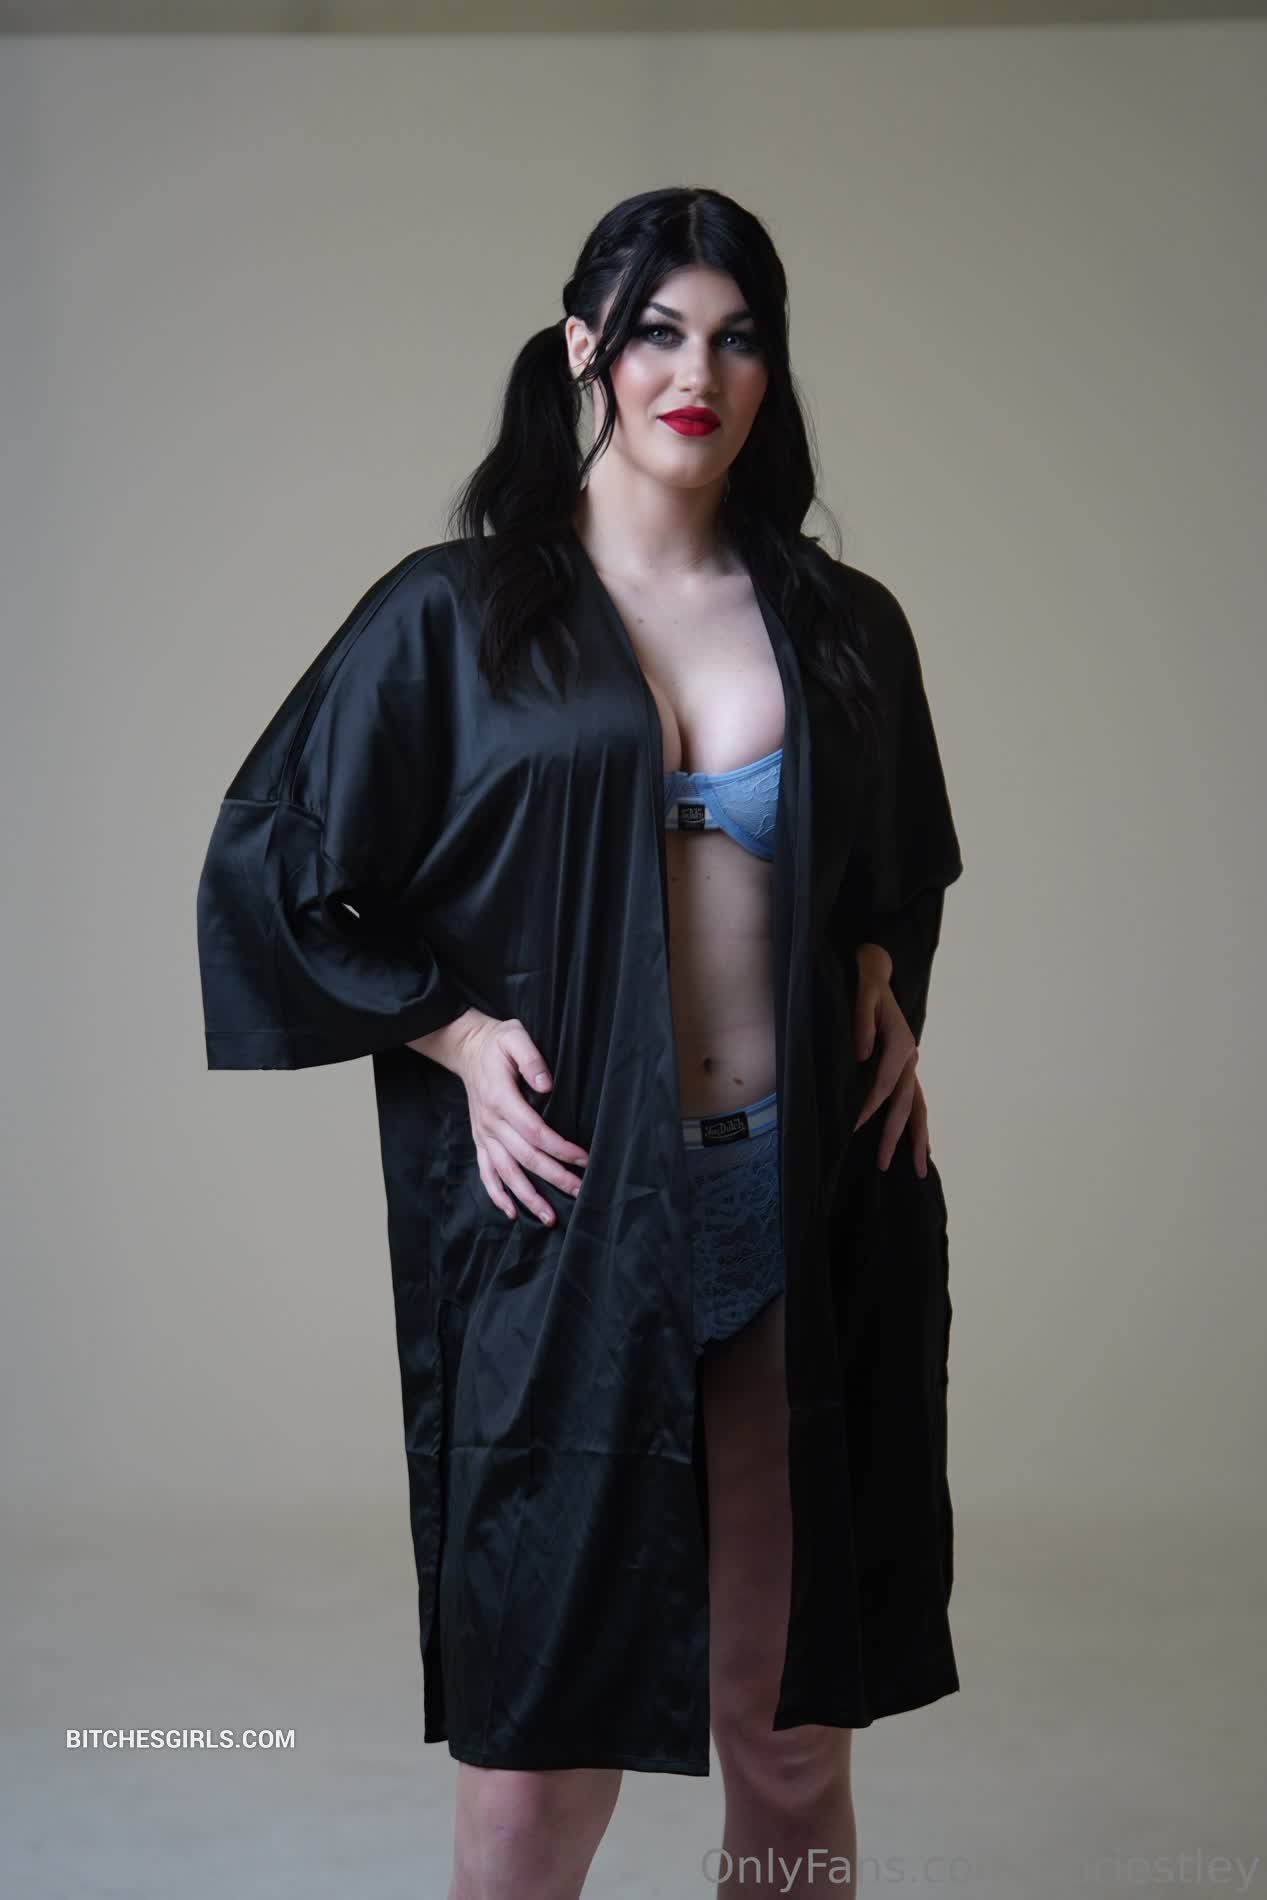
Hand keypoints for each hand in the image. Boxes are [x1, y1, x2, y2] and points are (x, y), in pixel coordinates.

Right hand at [451, 1015, 589, 1225]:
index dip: (559, 1148)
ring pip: (506, 1172)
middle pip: (525, 1157)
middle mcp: (491, 1122)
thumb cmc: (498, 1044)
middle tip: (579, 1192)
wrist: (468, 1050)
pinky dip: (497, 1194)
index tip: (583, 1158)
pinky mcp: (480, 1140)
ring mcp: (484, 1135)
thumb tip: (547, 1085)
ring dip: (527, 1197)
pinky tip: (512, 1212)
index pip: (534, 1131)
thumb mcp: (515, 1037)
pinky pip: (486, 1172)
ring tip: (549, 1217)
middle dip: (554, 1177)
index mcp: (501, 1099)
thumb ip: (531, 1058)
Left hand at [852, 965, 930, 1177]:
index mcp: (900, 1044)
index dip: (869, 1107)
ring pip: (918, 1107)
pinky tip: (919, 1145)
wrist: (874, 972)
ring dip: (917, 1138)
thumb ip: (861, 1022)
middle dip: (897, 1136)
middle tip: (885, 1164)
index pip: (884, 1084)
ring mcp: (910, 1064)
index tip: (853, 1128)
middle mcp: (910, 1057)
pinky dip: (915, 1124)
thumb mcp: (861, 994)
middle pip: (907, 1104)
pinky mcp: (904, 1067)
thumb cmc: (864, 983)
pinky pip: (913, 1101)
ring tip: (918, 1169)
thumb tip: (862, 1055)